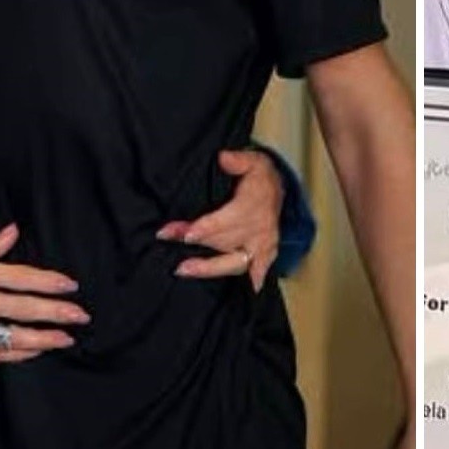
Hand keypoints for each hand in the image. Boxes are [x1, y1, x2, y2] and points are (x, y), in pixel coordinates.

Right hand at [0, 224, 86, 362]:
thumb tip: (14, 231)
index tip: (71, 286)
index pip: (24, 278)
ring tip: (65, 339)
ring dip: (43, 339)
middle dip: (56, 313)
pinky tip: (34, 352)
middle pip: (25, 308)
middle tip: (81, 316)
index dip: (50, 282)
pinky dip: (16, 354)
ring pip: (13, 336)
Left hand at [157, 149, 280, 291]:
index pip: (225, 220)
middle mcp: (259, 229)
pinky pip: (259, 269)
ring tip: (184, 269)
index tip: (185, 234)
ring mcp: (264, 244)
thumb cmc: (260, 177)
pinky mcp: (267, 253)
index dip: (204, 228)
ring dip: (210, 268)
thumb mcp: (253, 161)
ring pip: (235, 261)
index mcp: (253, 206)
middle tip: (169, 241)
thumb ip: (238, 160)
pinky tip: (246, 290)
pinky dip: (253, 279)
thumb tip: (224, 158)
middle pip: (223, 241)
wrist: (279, 188)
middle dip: (195, 244)